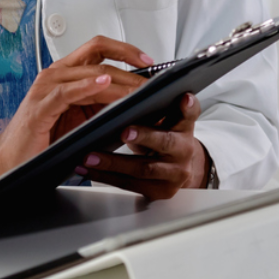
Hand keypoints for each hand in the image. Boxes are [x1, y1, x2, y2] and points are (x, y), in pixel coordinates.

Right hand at [0, 37, 152, 202]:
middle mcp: (57, 75)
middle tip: (153, 80)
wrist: (8, 162)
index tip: (151, 61)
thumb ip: (106, 109)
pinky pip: (67, 91)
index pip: (100, 49)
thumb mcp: (83, 122)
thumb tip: (140, 106)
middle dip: (130, 65)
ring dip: (118, 80)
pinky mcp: (41, 105)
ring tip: (140, 87)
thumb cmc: (43, 143)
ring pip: (89, 71)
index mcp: (67, 75)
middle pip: (98, 54)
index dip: (127, 51)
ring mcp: (47, 87)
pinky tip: (104, 85)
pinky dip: (87, 85)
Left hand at [75, 92, 207, 200]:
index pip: (190, 114)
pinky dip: (106, 176)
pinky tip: (88, 168)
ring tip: (89, 155)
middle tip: (124, 131)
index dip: (188, 107)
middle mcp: (183, 151)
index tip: (183, 97)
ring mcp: (173, 174)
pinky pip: (130, 184)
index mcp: (185, 127)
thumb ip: (156, 105)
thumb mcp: (165, 119)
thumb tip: (125, 86)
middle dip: (144, 136)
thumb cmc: (163, 136)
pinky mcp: (159, 191)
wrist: (178, 168)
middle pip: (165, 143)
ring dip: (113, 163)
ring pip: (143, 168)